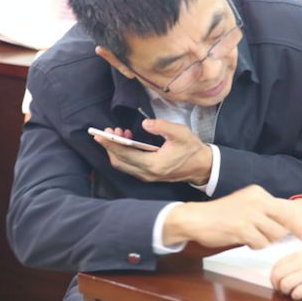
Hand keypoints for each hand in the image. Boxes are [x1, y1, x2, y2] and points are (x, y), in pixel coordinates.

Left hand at [96, 118, 211, 184]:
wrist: (201, 166)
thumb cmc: (191, 149)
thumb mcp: (180, 133)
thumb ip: (162, 127)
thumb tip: (146, 124)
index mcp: (154, 164)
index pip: (126, 155)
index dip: (111, 144)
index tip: (100, 135)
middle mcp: (147, 174)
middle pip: (119, 162)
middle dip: (110, 147)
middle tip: (108, 131)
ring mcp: (147, 176)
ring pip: (123, 165)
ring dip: (116, 150)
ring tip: (119, 133)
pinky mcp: (148, 175)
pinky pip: (129, 166)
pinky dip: (124, 154)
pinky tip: (128, 140)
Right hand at [163, 185, 301, 248]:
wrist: (197, 218)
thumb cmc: (221, 215)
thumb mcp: (245, 204)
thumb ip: (264, 211)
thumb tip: (286, 226)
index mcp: (259, 193)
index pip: (286, 210)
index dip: (297, 226)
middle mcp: (257, 201)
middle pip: (283, 225)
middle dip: (278, 235)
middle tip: (266, 237)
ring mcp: (250, 214)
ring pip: (273, 235)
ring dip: (264, 241)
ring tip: (250, 236)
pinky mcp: (242, 228)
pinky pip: (260, 243)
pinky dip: (255, 245)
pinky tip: (244, 240)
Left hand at [270, 251, 301, 299]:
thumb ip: (296, 262)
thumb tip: (283, 273)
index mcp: (298, 255)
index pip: (276, 265)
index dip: (273, 277)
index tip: (278, 282)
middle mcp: (300, 263)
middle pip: (277, 275)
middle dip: (276, 285)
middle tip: (282, 290)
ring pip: (285, 284)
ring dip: (286, 291)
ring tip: (292, 293)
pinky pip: (297, 292)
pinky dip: (296, 296)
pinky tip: (301, 295)